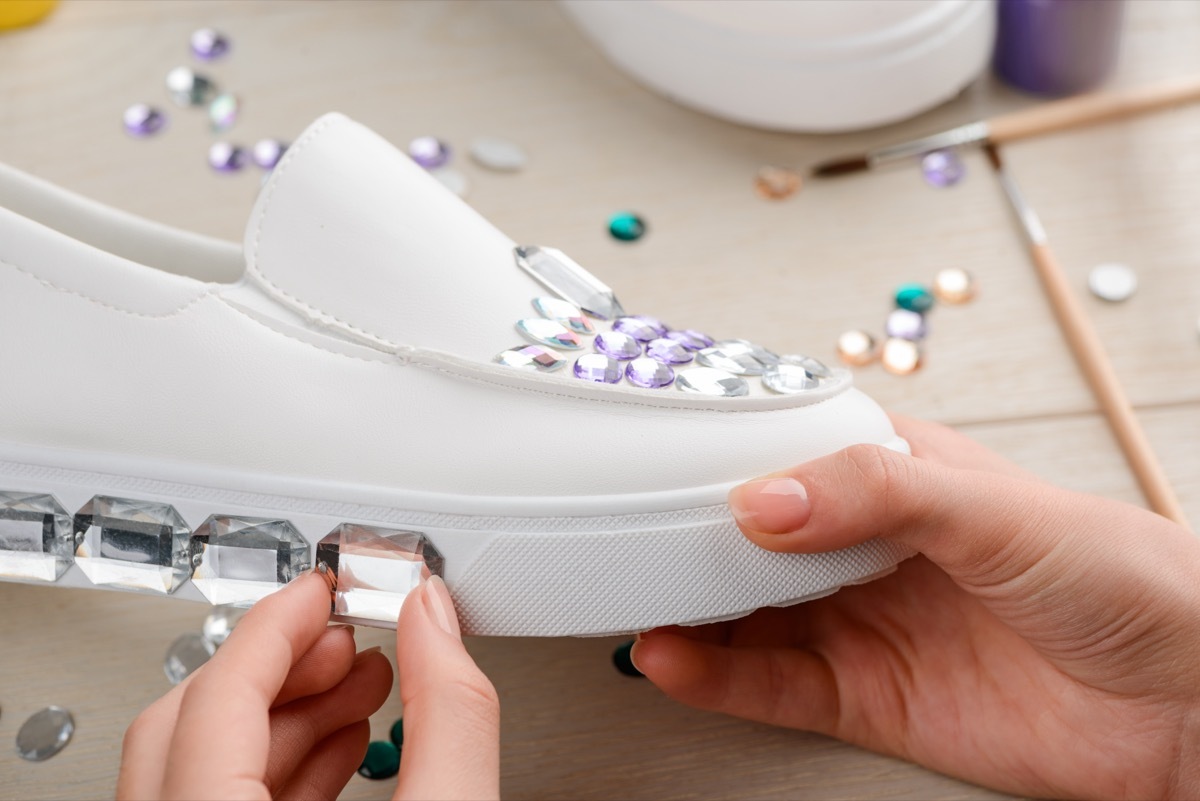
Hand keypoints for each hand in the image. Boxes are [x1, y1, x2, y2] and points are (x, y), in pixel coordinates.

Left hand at [118, 572, 498, 800]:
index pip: (219, 696)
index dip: (279, 623)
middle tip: (348, 637)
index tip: (321, 588)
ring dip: (284, 714)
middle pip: (190, 723)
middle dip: (283, 665)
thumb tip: (432, 618)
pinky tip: (340, 745)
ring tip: (362, 686)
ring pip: (194, 766)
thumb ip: (451, 715)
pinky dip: (274, 767)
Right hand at [632, 415, 1199, 799]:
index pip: (790, 453)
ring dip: (689, 612)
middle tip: (627, 537)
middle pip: (756, 539)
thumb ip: (878, 492)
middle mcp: (870, 549)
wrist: (1184, 702)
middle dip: (691, 538)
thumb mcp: (993, 507)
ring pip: (750, 615)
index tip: (658, 458)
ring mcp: (864, 624)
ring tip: (634, 602)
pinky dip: (716, 676)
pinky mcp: (866, 697)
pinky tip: (675, 659)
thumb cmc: (1123, 576)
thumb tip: (768, 497)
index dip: (723, 455)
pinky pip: (773, 685)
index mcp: (898, 475)